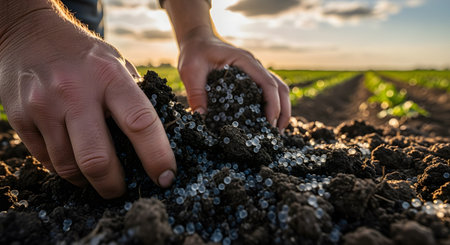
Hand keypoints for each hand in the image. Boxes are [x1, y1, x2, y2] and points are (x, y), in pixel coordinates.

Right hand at [0, 8, 175, 198]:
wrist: (29, 35)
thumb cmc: (84, 55)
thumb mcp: (117, 64)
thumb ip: (135, 97)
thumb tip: (157, 138)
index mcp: (110, 77)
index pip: (140, 123)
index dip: (157, 156)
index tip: (165, 177)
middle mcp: (75, 92)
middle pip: (98, 159)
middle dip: (113, 185)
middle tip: (121, 190)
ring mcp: (44, 106)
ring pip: (68, 166)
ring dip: (86, 180)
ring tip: (96, 176)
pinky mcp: (20, 118)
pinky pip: (45, 160)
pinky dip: (63, 167)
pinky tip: (72, 159)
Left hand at [177, 27, 290, 128]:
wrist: (197, 40)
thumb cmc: (195, 52)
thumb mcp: (190, 72)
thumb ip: (196, 93)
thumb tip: (201, 118)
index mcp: (244, 61)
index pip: (267, 83)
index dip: (272, 104)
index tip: (270, 123)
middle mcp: (254, 66)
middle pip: (280, 88)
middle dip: (282, 110)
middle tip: (276, 133)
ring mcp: (254, 71)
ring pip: (278, 89)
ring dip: (281, 109)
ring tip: (276, 131)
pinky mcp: (250, 78)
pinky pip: (268, 91)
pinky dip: (273, 105)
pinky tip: (266, 121)